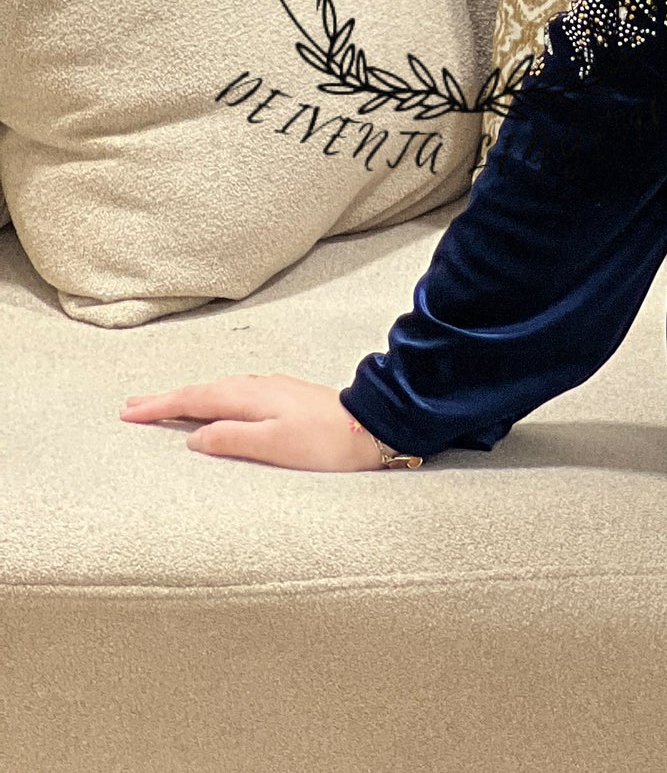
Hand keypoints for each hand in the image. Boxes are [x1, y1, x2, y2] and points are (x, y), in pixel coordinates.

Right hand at [120, 373, 390, 470]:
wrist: (371, 427)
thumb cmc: (323, 443)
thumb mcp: (273, 446)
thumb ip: (232, 439)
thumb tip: (195, 437)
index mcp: (250, 398)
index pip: (195, 399)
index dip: (160, 406)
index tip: (129, 412)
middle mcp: (258, 387)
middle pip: (203, 390)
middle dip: (167, 398)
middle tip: (133, 405)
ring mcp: (272, 389)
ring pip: (219, 390)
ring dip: (189, 396)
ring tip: (164, 405)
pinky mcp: (284, 397)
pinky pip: (236, 393)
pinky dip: (213, 398)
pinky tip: (214, 406)